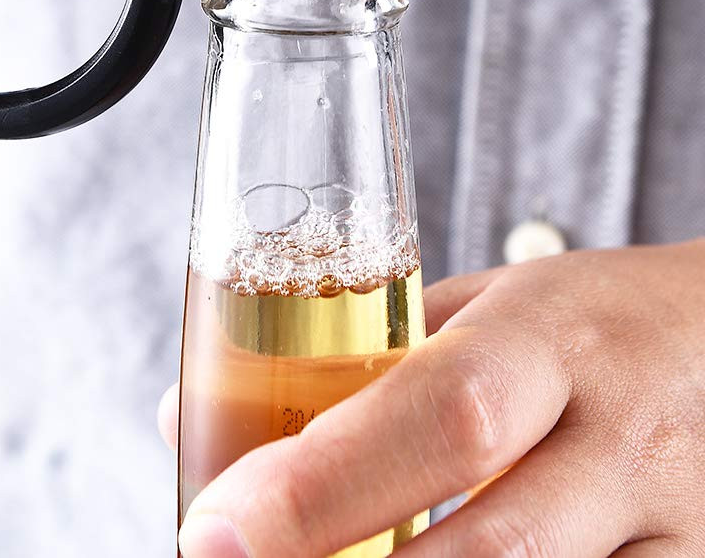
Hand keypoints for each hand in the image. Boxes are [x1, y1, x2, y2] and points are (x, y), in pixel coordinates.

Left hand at [166, 238, 704, 555]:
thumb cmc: (584, 323)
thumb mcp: (479, 307)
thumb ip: (355, 364)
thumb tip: (185, 421)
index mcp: (553, 341)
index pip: (440, 415)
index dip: (322, 484)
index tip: (214, 525)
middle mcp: (624, 445)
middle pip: (490, 549)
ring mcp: (674, 535)